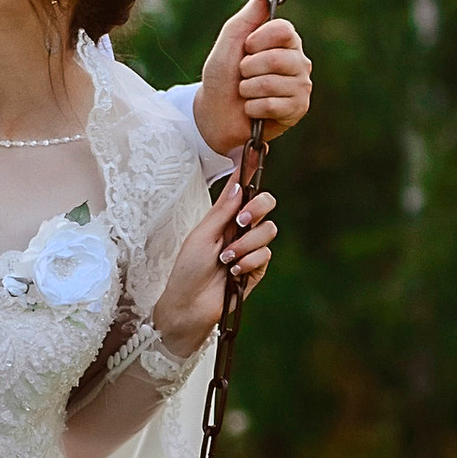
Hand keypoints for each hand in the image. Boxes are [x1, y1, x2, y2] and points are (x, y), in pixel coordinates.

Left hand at [153, 174, 277, 360]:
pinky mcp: (256, 269)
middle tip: (242, 221)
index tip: (257, 151)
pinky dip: (249, 262)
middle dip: (258, 208)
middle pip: (265, 205)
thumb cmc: (188, 270)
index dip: (249, 171)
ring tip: (226, 260)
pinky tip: (233, 273)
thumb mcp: (201, 235)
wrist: (190, 306)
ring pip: (268, 231)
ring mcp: (250, 249)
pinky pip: (265, 255)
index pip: (241, 190)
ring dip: (246, 245)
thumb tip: (239, 185)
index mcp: (223, 218)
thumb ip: (223, 211)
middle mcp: (239, 230)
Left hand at [194, 0, 310, 154]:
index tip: (247, 46)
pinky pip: (273, 104)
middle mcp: (298, 61)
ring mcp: (300, 86)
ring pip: (272, 83)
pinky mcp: (298, 109)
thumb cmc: (223, 73)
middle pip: (277, 58)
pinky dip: (253, 107)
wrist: (214, 112)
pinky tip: (253, 109)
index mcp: (285, 41)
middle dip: (248, 68)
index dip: (259, 39)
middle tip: (243, 74)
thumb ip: (256, 8)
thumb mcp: (234, 35)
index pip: (284, 30)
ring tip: (246, 93)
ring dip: (248, 89)